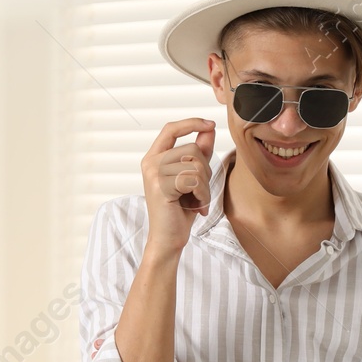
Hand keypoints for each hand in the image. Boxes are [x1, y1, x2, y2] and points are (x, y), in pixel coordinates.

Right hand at [140, 119, 216, 259]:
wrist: (168, 238)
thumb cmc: (180, 209)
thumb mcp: (193, 177)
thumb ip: (199, 153)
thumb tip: (209, 129)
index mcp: (154, 157)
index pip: (171, 129)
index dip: (192, 123)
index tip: (211, 124)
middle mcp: (150, 162)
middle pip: (191, 149)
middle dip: (205, 170)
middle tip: (201, 191)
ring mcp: (153, 174)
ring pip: (195, 166)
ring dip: (205, 186)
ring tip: (198, 200)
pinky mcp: (160, 187)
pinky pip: (193, 181)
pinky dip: (202, 195)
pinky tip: (197, 206)